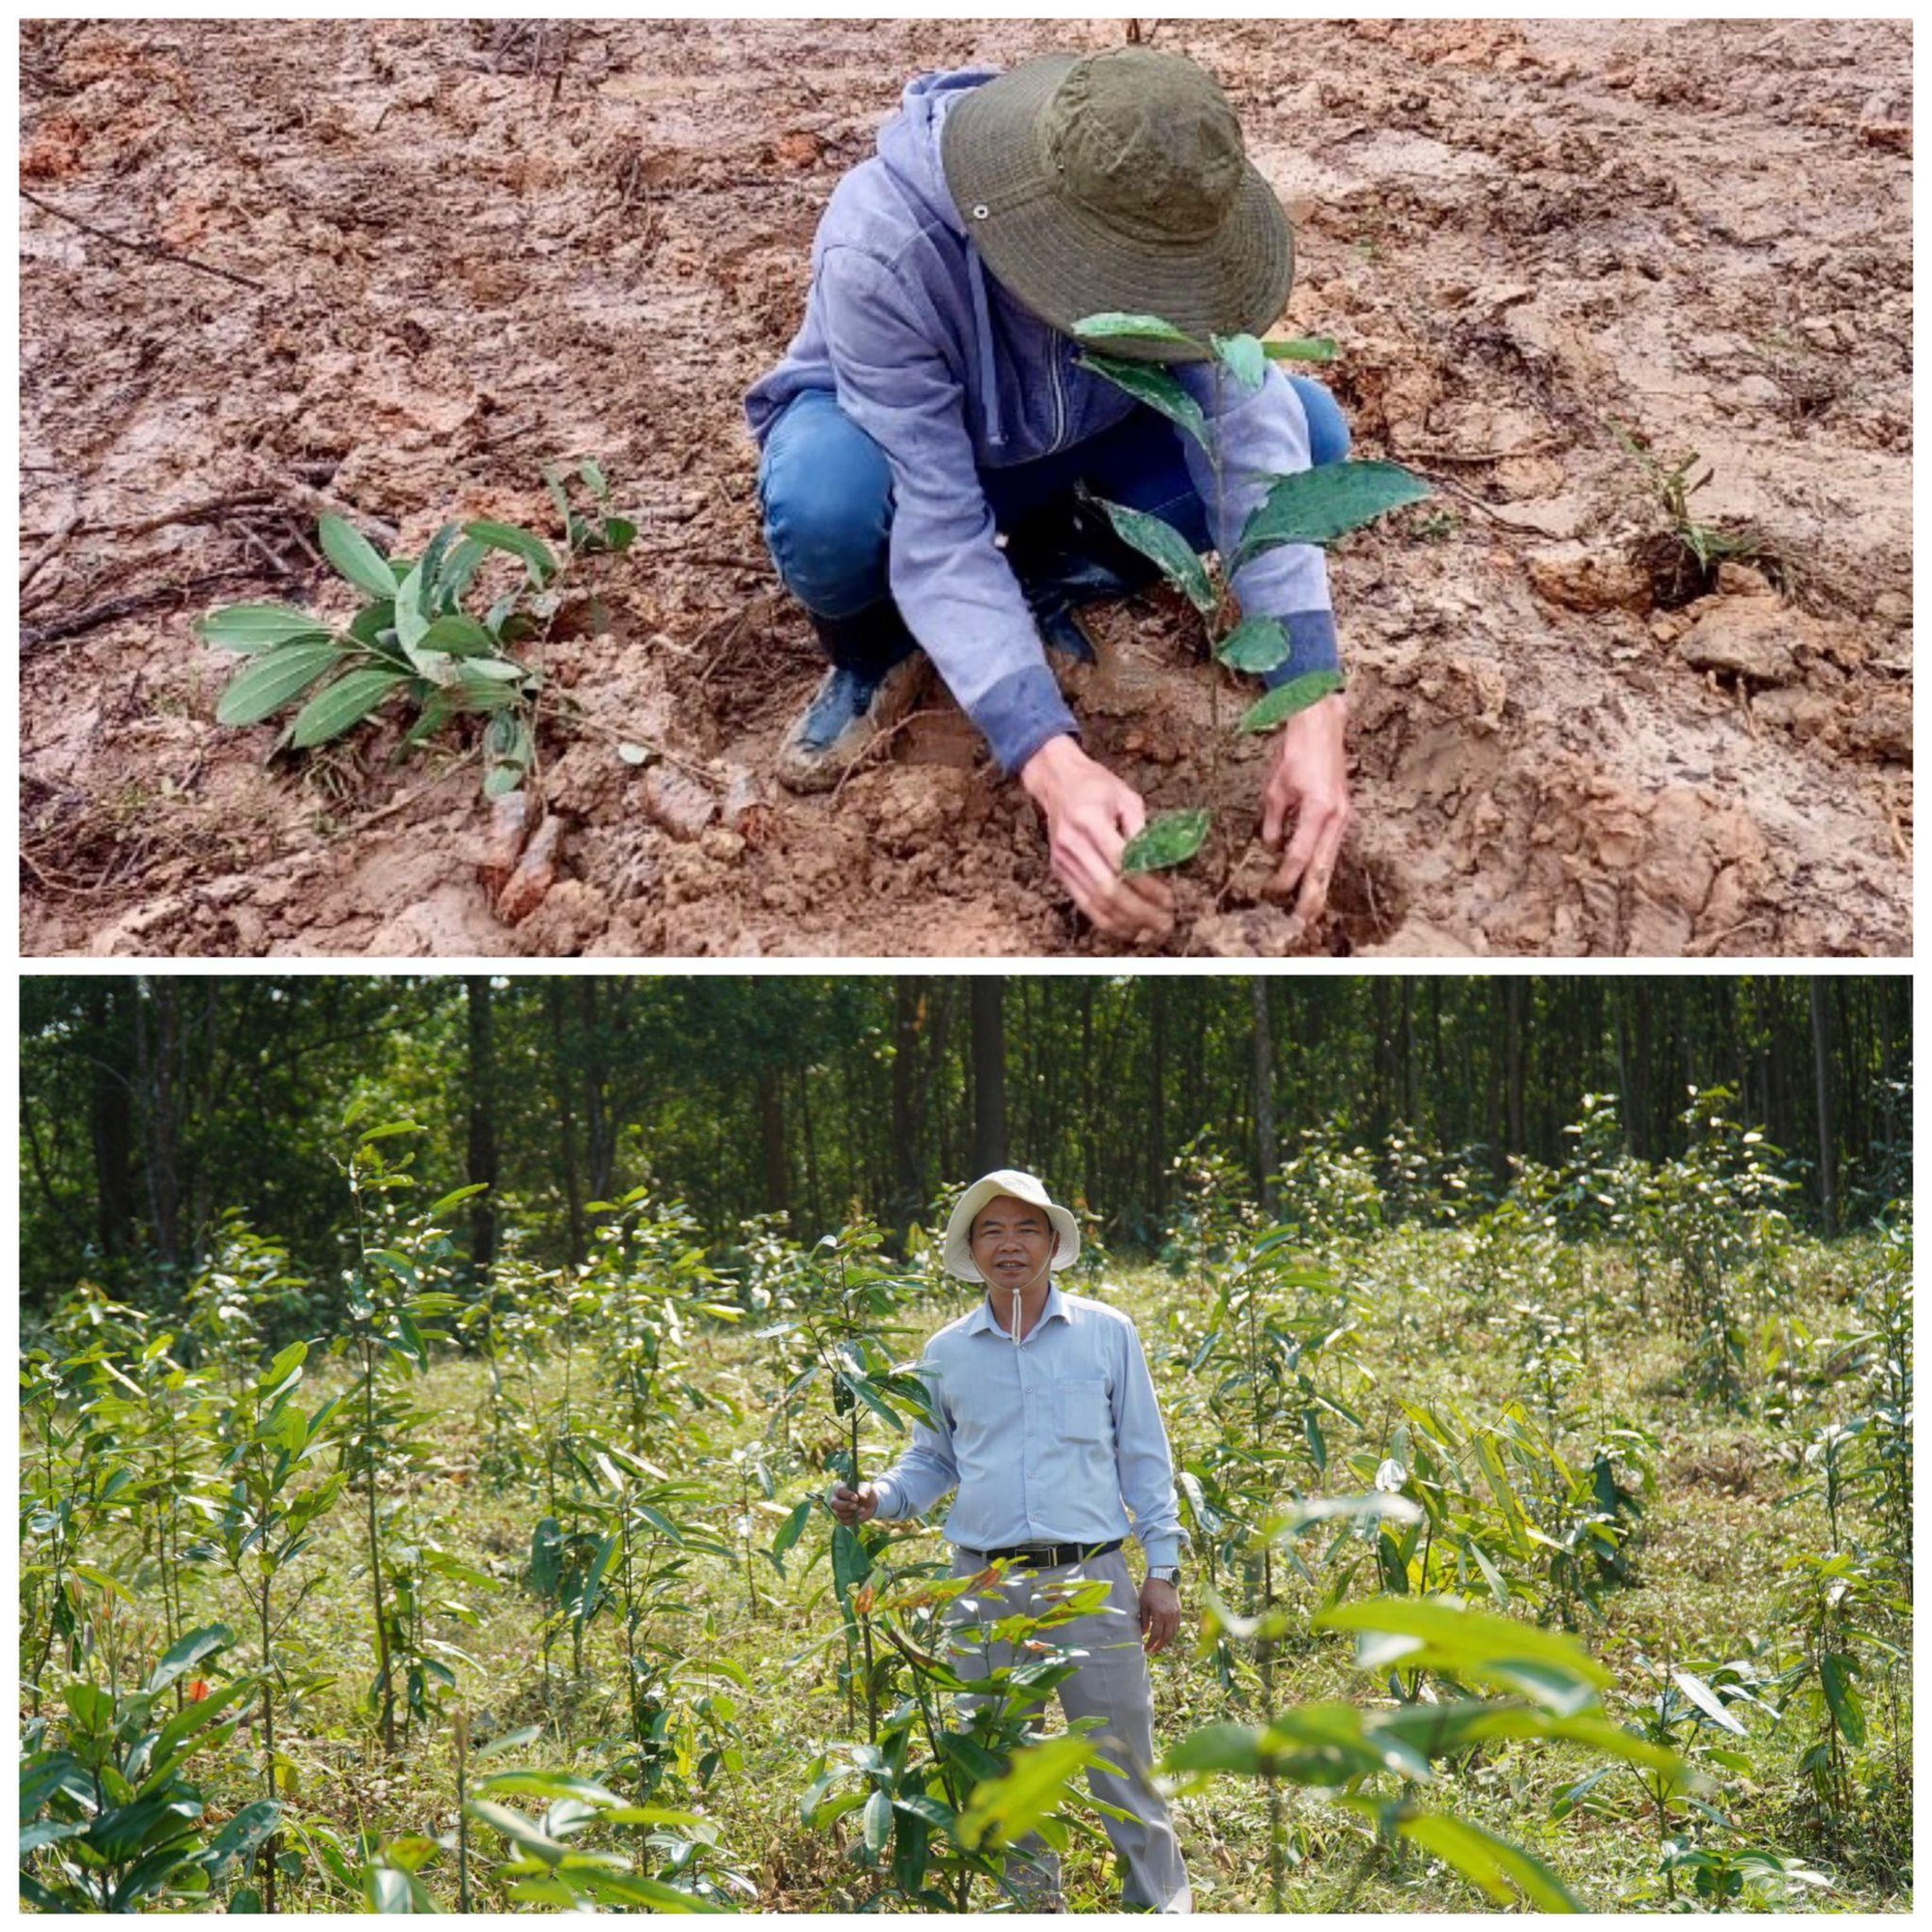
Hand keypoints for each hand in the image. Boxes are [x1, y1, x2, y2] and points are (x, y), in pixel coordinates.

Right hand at [830, 1482, 879, 1527]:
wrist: (870, 1503)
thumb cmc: (865, 1492)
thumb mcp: (866, 1488)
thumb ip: (864, 1490)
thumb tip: (861, 1495)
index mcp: (840, 1488)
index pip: (840, 1491)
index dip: (847, 1495)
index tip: (856, 1498)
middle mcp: (836, 1499)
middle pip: (834, 1504)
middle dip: (846, 1506)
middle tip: (856, 1506)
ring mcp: (838, 1510)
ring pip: (840, 1514)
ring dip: (852, 1513)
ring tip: (863, 1509)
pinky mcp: (842, 1519)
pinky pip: (844, 1522)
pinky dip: (853, 1520)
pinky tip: (860, 1515)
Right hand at [1020, 735, 1174, 943]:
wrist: (1056, 781)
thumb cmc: (1096, 786)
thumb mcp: (1126, 796)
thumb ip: (1142, 829)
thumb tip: (1159, 865)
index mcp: (1089, 819)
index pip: (1122, 862)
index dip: (1147, 885)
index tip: (1169, 898)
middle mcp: (1072, 844)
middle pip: (1108, 889)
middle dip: (1140, 911)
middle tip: (1166, 923)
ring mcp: (1062, 861)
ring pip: (1095, 902)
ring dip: (1125, 922)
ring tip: (1151, 931)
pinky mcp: (1059, 871)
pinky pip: (1083, 903)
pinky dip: (1106, 921)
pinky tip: (1127, 929)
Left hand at [1139, 1577, 1181, 1654]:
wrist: (1163, 1576)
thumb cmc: (1150, 1589)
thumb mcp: (1143, 1604)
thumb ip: (1143, 1620)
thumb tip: (1142, 1634)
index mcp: (1160, 1614)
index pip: (1156, 1635)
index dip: (1150, 1644)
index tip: (1145, 1649)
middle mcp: (1170, 1616)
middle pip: (1166, 1637)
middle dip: (1159, 1646)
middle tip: (1152, 1651)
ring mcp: (1176, 1614)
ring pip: (1173, 1633)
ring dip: (1166, 1641)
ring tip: (1158, 1645)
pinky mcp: (1179, 1611)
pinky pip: (1176, 1626)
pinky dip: (1171, 1633)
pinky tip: (1165, 1635)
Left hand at [1260, 691, 1350, 922]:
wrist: (1322, 724)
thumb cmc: (1296, 751)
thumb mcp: (1274, 788)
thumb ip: (1272, 822)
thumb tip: (1272, 849)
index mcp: (1317, 810)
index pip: (1298, 856)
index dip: (1283, 878)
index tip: (1270, 892)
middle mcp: (1336, 817)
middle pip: (1322, 867)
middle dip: (1312, 896)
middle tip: (1302, 921)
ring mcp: (1343, 815)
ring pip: (1330, 859)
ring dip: (1319, 885)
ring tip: (1310, 909)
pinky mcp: (1342, 812)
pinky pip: (1331, 846)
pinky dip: (1322, 865)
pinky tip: (1314, 879)